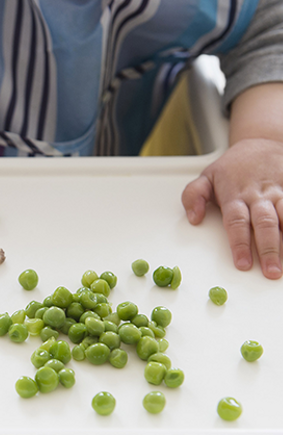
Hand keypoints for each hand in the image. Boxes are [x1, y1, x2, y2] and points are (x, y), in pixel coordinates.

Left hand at [182, 139, 282, 278]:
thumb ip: (193, 196)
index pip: (236, 222)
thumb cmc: (233, 167)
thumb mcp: (206, 176)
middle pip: (264, 224)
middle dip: (268, 249)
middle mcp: (259, 195)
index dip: (240, 244)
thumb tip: (193, 218)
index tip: (243, 264)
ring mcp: (279, 192)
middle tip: (271, 272)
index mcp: (235, 195)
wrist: (263, 141)